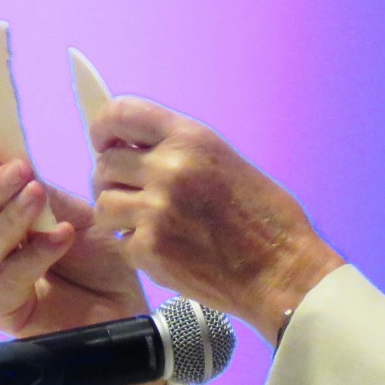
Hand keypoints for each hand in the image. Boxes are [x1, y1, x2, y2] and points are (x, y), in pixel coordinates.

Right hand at [0, 147, 161, 384]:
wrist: (127, 311)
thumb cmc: (102, 265)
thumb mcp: (76, 217)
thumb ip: (44, 195)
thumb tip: (10, 157)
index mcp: (2, 219)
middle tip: (25, 172)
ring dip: (12, 217)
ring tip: (39, 196)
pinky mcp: (2, 311)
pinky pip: (5, 281)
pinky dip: (33, 256)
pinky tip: (62, 238)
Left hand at [91, 99, 341, 337]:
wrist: (281, 271)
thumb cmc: (264, 220)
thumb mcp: (224, 162)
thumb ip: (178, 151)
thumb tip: (131, 149)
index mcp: (190, 139)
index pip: (120, 113)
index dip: (103, 127)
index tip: (103, 141)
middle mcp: (169, 169)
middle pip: (104, 163)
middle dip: (111, 180)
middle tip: (131, 195)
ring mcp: (157, 211)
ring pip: (103, 205)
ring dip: (117, 217)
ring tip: (146, 225)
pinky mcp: (151, 250)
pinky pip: (119, 243)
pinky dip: (134, 249)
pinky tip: (163, 250)